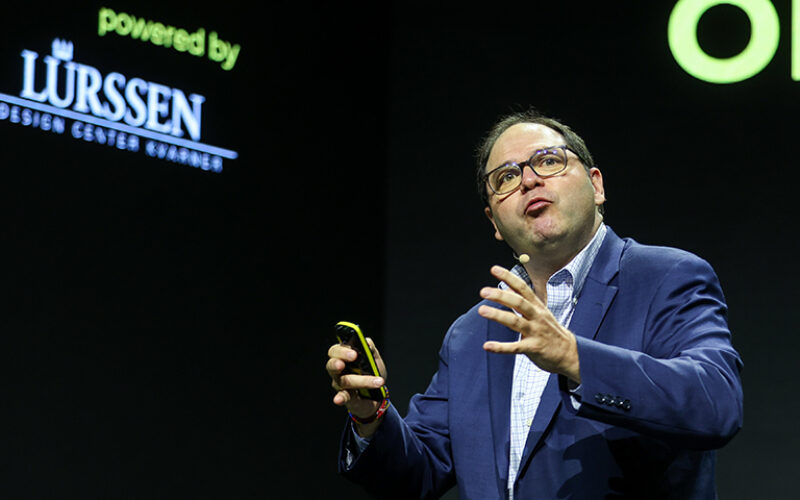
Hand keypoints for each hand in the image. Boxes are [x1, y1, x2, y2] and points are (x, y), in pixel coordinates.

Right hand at [326, 338, 386, 435]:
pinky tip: (338, 400)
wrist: (378, 394)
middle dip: (340, 360)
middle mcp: (338, 370)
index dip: (343, 350)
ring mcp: (339, 384)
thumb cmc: (372, 373)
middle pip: (332, 364)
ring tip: (377, 382)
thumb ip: (370, 349)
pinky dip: (339, 398)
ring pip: (343, 380)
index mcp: (343, 357)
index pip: (336, 350)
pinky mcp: (345, 397)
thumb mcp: (374, 359)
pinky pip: (341, 396)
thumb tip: (366, 342)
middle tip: (353, 357)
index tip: (354, 353)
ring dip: (362, 380)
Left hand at [478, 265, 580, 381]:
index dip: (509, 277)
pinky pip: (516, 347)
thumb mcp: (540, 313)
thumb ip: (523, 301)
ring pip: (516, 322)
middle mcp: (537, 317)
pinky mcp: (534, 348)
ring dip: (498, 315)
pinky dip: (501, 347)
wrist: (570, 354)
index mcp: (537, 307)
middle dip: (501, 295)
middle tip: (484, 291)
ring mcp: (536, 332)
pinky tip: (487, 346)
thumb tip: (507, 288)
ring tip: (482, 310)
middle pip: (519, 302)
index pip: (523, 288)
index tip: (494, 269)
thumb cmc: (551, 332)